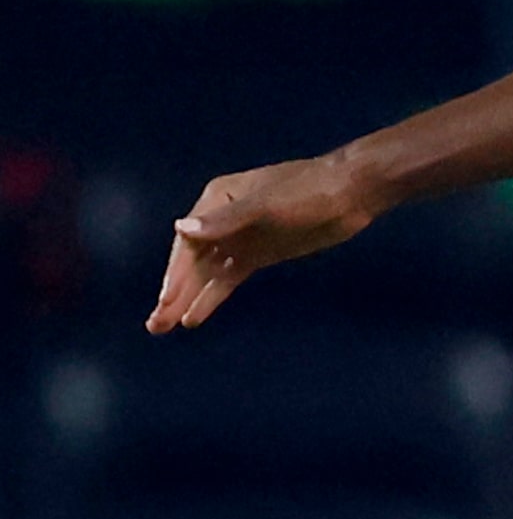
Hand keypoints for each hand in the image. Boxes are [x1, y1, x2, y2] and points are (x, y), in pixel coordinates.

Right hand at [146, 157, 377, 332]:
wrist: (351, 193)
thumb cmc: (307, 191)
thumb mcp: (266, 205)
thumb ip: (226, 220)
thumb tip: (181, 228)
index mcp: (217, 199)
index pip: (187, 243)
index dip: (176, 273)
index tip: (166, 301)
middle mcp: (221, 220)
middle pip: (192, 262)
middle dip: (174, 292)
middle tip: (156, 324)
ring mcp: (240, 239)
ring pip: (206, 274)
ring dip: (187, 299)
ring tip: (162, 327)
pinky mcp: (257, 254)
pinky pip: (227, 279)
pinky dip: (212, 297)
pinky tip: (194, 318)